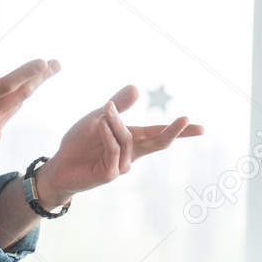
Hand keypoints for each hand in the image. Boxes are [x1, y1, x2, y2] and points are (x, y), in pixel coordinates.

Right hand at [0, 42, 56, 173]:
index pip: (9, 83)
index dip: (29, 72)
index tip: (43, 62)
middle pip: (22, 94)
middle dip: (41, 78)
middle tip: (56, 65)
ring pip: (15, 105)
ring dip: (26, 89)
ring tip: (38, 75)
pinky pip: (6, 116)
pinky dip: (7, 103)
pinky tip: (0, 95)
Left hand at [37, 84, 203, 206]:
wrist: (59, 164)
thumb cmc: (80, 142)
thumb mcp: (98, 117)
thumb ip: (118, 105)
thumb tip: (138, 87)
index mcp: (132, 141)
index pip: (160, 134)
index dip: (181, 132)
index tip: (202, 128)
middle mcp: (132, 155)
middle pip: (159, 143)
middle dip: (173, 132)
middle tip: (186, 119)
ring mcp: (122, 166)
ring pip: (127, 139)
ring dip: (114, 123)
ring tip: (100, 116)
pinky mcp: (110, 174)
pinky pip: (114, 149)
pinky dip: (106, 135)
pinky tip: (97, 127)